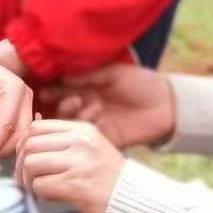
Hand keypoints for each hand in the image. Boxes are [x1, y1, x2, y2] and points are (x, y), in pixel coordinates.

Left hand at [15, 120, 125, 212]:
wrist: (133, 202)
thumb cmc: (108, 179)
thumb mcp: (90, 149)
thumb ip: (63, 143)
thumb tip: (25, 145)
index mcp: (82, 130)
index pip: (37, 127)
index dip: (24, 144)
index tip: (25, 159)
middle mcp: (80, 142)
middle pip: (29, 145)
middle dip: (20, 164)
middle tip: (25, 179)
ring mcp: (78, 163)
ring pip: (31, 164)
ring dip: (28, 180)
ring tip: (37, 189)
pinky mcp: (75, 185)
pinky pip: (39, 186)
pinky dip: (39, 194)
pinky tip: (50, 197)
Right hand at [52, 63, 175, 149]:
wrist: (167, 105)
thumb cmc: (141, 82)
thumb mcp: (114, 73)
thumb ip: (88, 76)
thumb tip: (61, 76)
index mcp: (87, 88)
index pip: (62, 91)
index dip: (53, 92)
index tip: (45, 93)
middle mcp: (87, 106)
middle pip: (64, 110)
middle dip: (63, 106)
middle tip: (73, 102)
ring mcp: (96, 123)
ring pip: (73, 125)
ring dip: (77, 118)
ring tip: (92, 109)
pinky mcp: (106, 139)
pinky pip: (88, 138)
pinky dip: (88, 131)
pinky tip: (97, 122)